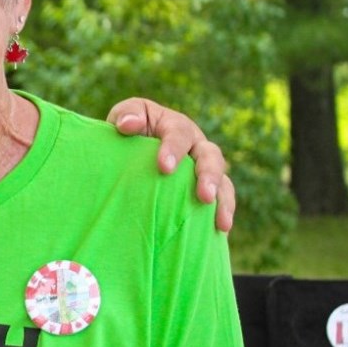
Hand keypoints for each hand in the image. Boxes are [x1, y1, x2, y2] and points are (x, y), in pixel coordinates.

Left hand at [108, 98, 235, 231]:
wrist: (130, 149)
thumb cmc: (127, 130)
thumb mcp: (124, 116)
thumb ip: (127, 114)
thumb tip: (128, 124)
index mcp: (176, 126)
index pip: (178, 135)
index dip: (173, 150)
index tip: (164, 168)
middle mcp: (196, 146)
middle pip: (210, 157)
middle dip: (209, 177)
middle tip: (204, 197)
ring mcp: (203, 168)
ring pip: (223, 181)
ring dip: (223, 201)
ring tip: (222, 223)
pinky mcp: (204, 189)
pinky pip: (220, 201)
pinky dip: (222, 214)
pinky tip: (220, 232)